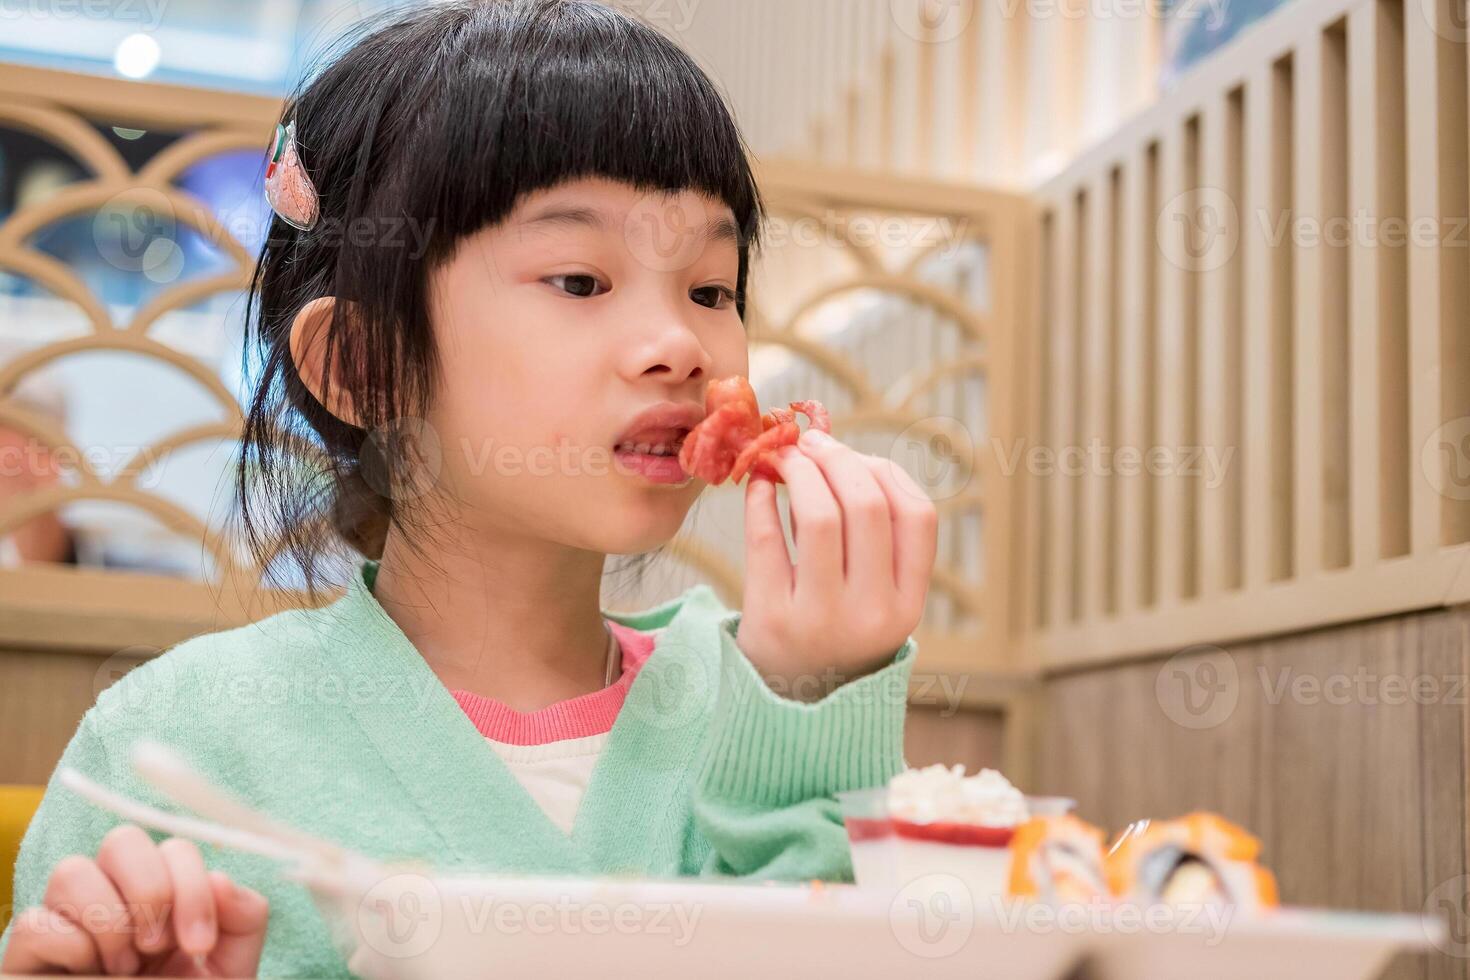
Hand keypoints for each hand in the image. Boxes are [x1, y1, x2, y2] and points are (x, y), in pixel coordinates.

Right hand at [2, 824, 268, 975]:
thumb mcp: (229, 970)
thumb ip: (243, 920)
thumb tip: (221, 878)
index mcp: (163, 901)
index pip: (173, 848)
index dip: (192, 886)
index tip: (199, 944)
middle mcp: (113, 902)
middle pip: (122, 840)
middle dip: (150, 888)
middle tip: (157, 946)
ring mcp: (67, 925)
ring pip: (71, 870)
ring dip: (109, 921)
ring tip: (123, 968)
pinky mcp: (27, 956)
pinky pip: (35, 922)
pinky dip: (70, 948)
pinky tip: (86, 975)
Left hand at [736, 428, 937, 700]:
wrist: (785, 701)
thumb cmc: (833, 630)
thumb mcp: (874, 598)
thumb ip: (873, 536)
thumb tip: (837, 450)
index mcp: (907, 605)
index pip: (917, 516)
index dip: (884, 472)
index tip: (852, 456)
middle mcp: (872, 614)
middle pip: (866, 505)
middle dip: (837, 459)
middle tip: (811, 443)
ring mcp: (822, 619)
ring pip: (820, 516)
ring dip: (799, 470)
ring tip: (783, 457)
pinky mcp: (770, 619)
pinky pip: (764, 539)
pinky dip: (759, 499)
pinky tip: (758, 485)